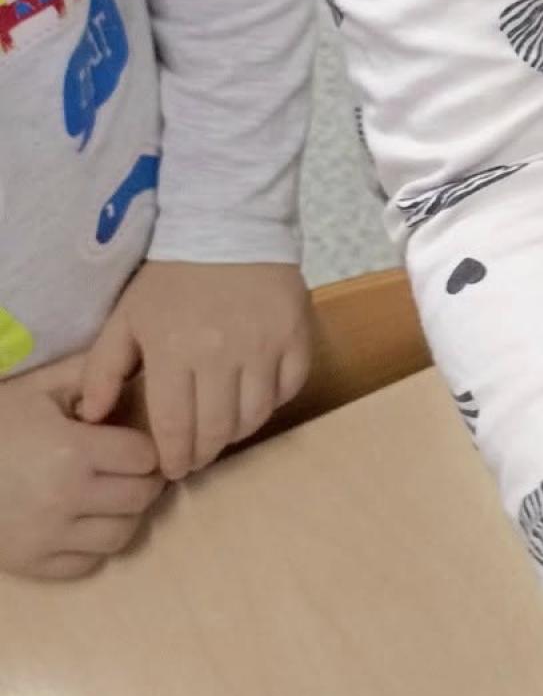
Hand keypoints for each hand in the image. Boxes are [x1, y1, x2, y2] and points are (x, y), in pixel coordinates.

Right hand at [0, 354, 165, 579]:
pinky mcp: (32, 564)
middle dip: (141, 481)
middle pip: (141, 497)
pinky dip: (91, 546)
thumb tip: (136, 371)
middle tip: (126, 472)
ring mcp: (49, 537)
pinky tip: (78, 523)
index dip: (143, 448)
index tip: (130, 445)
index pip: (146, 457)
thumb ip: (88, 379)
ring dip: (122, 515)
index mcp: (73, 451)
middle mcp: (67, 498)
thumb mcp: (37, 390)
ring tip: (106, 497)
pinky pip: (88, 563)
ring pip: (122, 535)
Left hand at [77, 260, 311, 479]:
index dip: (175, 457)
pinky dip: (272, 403)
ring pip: (255, 416)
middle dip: (203, 453)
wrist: (228, 226)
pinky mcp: (296, 338)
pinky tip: (255, 398)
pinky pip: (288, 390)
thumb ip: (103, 369)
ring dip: (236, 432)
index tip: (173, 469)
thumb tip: (93, 418)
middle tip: (196, 458)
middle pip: (217, 430)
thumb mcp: (126, 318)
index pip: (176, 427)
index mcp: (173, 353)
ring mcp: (264, 348)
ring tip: (223, 430)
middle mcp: (221, 356)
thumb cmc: (171, 277)